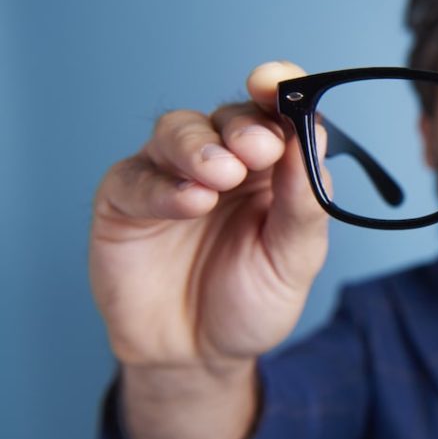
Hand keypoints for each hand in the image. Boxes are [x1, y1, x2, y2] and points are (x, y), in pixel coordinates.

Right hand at [89, 61, 328, 370]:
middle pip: (229, 116)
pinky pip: (139, 178)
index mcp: (271, 169)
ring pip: (177, 131)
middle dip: (244, 126)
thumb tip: (311, 138)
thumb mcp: (294, 258)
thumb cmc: (250, 302)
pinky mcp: (125, 201)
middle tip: (258, 149)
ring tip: (221, 174)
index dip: (278, 90)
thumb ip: (303, 201)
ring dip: (200, 146)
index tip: (279, 82)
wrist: (198, 356)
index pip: (276, 113)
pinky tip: (191, 202)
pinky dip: (165, 186)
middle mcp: (222, 162)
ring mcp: (170, 176)